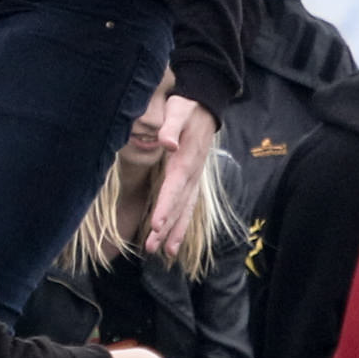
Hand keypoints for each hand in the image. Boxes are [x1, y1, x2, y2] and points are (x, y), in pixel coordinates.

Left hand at [142, 99, 221, 258]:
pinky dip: (181, 223)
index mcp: (186, 160)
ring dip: (175, 231)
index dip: (165, 207)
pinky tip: (173, 239)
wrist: (206, 105)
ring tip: (164, 252)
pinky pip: (188, 206)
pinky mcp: (193, 180)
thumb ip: (171, 127)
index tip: (155, 225)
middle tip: (152, 247)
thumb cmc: (187, 107)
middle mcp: (192, 174)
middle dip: (167, 228)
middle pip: (179, 205)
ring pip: (185, 209)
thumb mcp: (178, 110)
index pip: (174, 188)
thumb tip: (168, 144)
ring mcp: (194, 179)